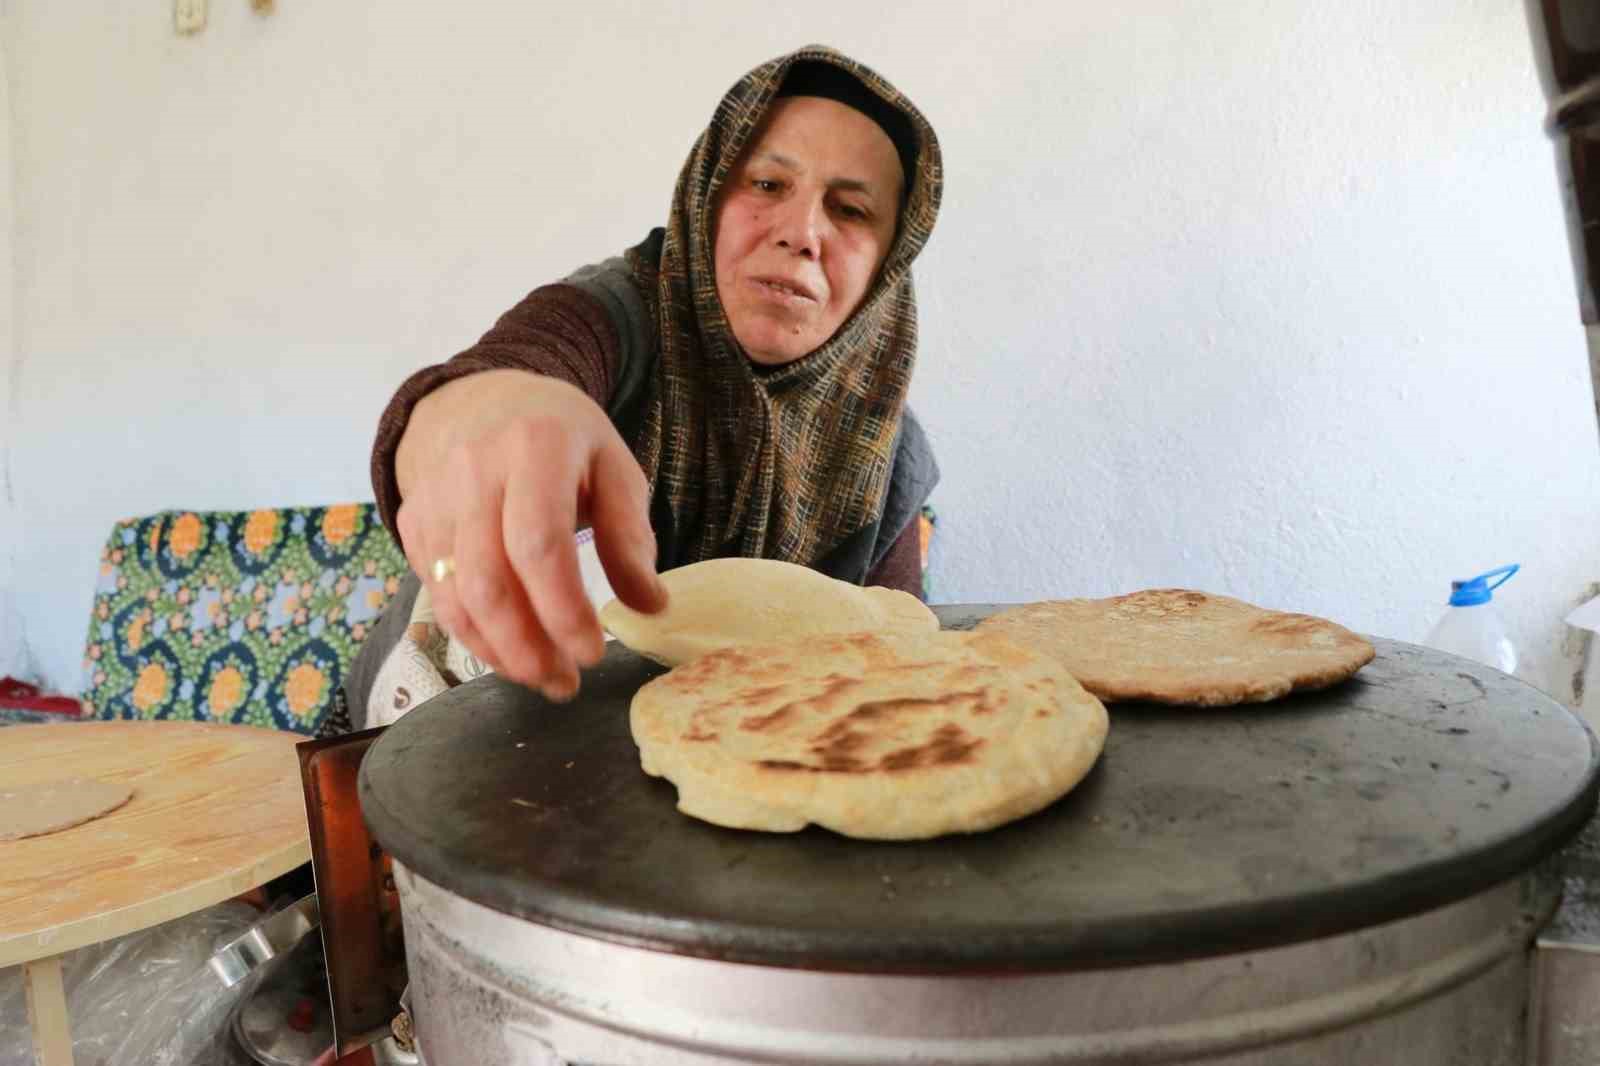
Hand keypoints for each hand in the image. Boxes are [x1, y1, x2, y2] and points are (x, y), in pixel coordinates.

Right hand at [394, 370, 666, 699]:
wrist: (480, 402)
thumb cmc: (561, 439)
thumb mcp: (613, 467)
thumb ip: (629, 534)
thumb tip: (649, 606)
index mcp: (534, 448)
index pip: (539, 544)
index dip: (563, 610)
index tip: (593, 652)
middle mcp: (473, 472)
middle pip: (488, 582)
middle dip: (528, 647)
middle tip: (566, 682)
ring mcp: (434, 500)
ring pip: (455, 597)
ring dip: (499, 652)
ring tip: (543, 677)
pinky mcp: (413, 526)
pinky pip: (437, 596)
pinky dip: (473, 635)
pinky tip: (510, 652)